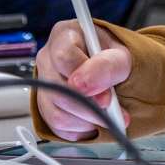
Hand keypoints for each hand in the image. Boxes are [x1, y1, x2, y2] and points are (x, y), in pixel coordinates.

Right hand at [34, 19, 132, 139]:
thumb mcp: (121, 56)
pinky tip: (94, 119)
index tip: (106, 97)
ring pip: (57, 113)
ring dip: (87, 121)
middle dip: (90, 107)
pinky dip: (81, 129)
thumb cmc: (113, 58)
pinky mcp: (45, 106)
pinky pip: (57, 127)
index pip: (64, 58)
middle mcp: (48, 58)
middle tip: (113, 113)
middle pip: (58, 90)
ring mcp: (43, 83)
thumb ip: (107, 66)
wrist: (112, 72)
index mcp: (64, 35)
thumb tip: (86, 85)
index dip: (85, 80)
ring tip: (107, 115)